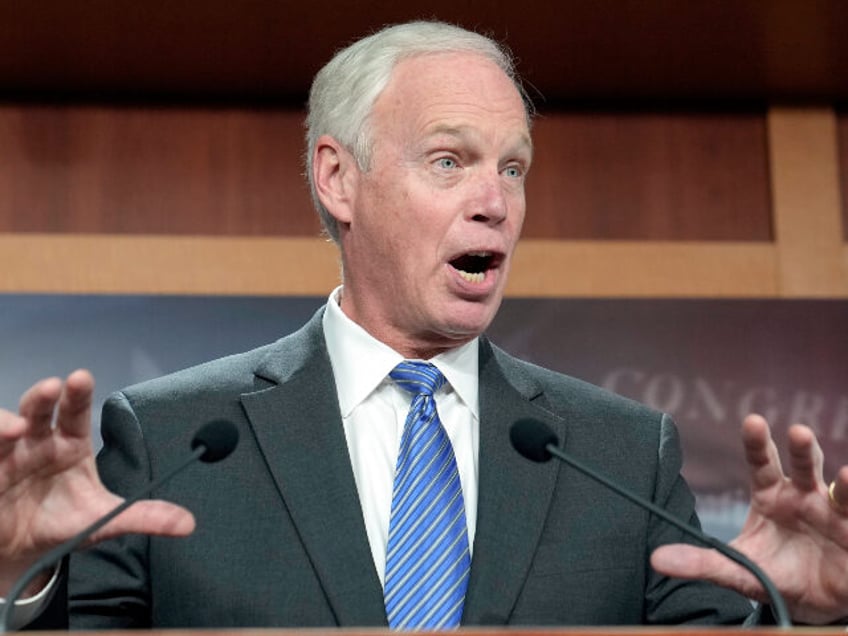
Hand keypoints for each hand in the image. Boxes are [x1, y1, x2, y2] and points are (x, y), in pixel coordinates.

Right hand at [0, 370, 194, 596]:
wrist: (27, 552)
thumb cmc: (66, 523)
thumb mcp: (106, 519)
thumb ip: (144, 516)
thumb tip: (188, 524)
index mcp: (70, 444)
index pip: (74, 412)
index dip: (77, 394)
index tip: (81, 377)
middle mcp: (37, 443)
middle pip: (37, 411)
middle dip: (41, 397)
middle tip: (50, 388)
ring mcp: (7, 458)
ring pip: (0, 430)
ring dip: (3, 423)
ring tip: (14, 429)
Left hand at [651, 413, 847, 624]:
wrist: (813, 604)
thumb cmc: (775, 574)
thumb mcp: (738, 569)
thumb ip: (701, 562)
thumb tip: (657, 559)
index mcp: (771, 496)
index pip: (761, 463)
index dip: (757, 443)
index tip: (752, 421)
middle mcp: (804, 497)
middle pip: (804, 466)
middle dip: (802, 448)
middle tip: (797, 432)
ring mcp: (834, 515)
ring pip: (841, 491)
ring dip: (846, 484)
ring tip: (847, 477)